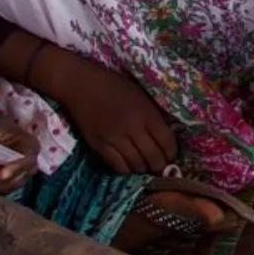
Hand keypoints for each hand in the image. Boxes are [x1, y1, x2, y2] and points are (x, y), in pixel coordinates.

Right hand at [45, 51, 177, 173]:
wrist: (82, 85)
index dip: (171, 153)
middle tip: (159, 166)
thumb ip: (153, 116)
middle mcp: (132, 128)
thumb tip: (166, 137)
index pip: (166, 141)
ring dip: (142, 168)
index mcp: (146, 113)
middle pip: (152, 157)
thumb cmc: (115, 87)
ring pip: (135, 165)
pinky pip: (117, 166)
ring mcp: (114, 138)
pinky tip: (127, 164)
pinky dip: (125, 169)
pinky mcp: (99, 145)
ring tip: (143, 166)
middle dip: (159, 165)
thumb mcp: (141, 96)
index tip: (171, 156)